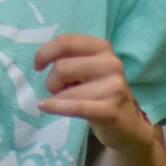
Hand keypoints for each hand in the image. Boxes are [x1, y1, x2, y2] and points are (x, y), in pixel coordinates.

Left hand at [33, 34, 154, 151]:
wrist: (128, 123)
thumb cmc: (100, 91)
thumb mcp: (89, 67)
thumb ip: (70, 56)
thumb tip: (40, 57)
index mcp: (102, 47)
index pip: (65, 42)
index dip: (45, 52)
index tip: (38, 65)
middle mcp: (111, 63)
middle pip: (61, 67)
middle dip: (52, 81)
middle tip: (59, 90)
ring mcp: (113, 87)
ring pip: (65, 90)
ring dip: (58, 98)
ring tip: (70, 102)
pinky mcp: (110, 110)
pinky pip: (75, 107)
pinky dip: (56, 106)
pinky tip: (43, 105)